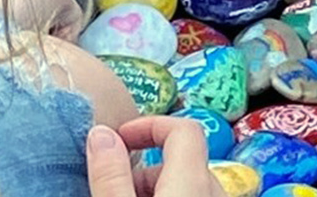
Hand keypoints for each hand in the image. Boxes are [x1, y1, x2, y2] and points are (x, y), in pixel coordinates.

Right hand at [84, 117, 228, 196]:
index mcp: (193, 181)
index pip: (183, 128)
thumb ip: (111, 175)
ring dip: (156, 190)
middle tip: (113, 190)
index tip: (117, 140)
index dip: (148, 125)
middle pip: (182, 161)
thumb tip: (101, 135)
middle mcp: (216, 192)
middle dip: (144, 170)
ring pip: (188, 186)